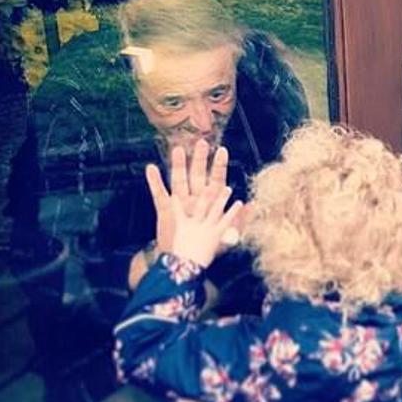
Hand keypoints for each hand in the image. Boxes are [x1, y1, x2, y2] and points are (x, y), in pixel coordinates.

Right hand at [145, 140, 242, 268]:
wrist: (183, 259)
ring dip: (177, 165)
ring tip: (176, 149)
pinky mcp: (166, 210)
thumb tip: (250, 205)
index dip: (219, 167)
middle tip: (201, 142)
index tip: (222, 151)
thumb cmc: (204, 247)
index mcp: (209, 203)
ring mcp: (179, 203)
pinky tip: (151, 168)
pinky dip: (155, 182)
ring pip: (178, 180)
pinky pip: (159, 194)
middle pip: (197, 175)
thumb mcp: (225, 236)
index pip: (216, 180)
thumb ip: (237, 221)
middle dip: (199, 159)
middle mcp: (194, 199)